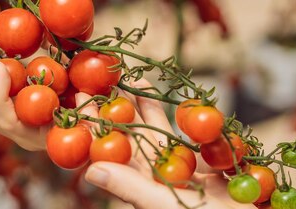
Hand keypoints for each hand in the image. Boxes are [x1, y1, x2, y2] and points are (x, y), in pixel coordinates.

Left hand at [79, 79, 255, 208]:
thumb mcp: (166, 205)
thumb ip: (132, 188)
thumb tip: (90, 172)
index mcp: (145, 188)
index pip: (114, 152)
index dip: (98, 125)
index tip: (83, 98)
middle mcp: (162, 179)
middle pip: (137, 138)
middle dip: (124, 108)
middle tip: (107, 79)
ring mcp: (187, 173)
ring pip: (165, 135)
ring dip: (152, 108)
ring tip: (137, 80)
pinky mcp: (212, 170)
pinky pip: (196, 140)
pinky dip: (189, 119)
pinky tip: (181, 100)